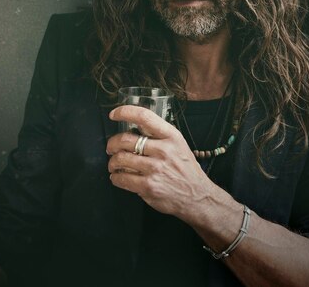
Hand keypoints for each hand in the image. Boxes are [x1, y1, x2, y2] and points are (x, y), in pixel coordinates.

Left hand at [106, 105, 215, 223]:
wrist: (197, 196)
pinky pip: (122, 178)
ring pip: (120, 159)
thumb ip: (159, 135)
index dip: (125, 112)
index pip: (144, 116)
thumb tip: (134, 127)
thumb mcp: (178, 144)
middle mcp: (163, 150)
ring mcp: (155, 169)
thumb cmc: (186, 169)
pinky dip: (115, 177)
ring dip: (112, 162)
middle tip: (111, 147)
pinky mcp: (148, 187)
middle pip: (125, 139)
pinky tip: (118, 177)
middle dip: (112, 143)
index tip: (114, 114)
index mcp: (171, 136)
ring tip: (114, 164)